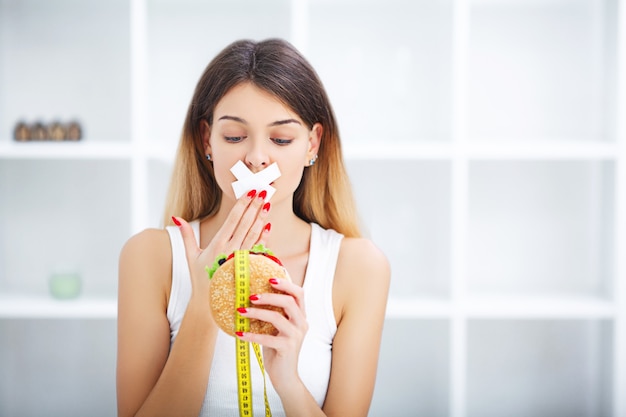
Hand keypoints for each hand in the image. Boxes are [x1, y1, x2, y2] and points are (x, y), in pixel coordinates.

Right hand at [174, 189, 270, 299]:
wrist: (209, 303)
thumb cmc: (200, 279)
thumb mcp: (190, 256)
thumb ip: (186, 235)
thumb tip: (176, 218)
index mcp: (217, 244)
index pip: (232, 219)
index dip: (242, 204)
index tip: (250, 192)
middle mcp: (230, 250)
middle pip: (245, 223)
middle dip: (255, 206)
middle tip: (263, 191)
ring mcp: (240, 259)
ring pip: (254, 234)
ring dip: (261, 218)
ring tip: (268, 204)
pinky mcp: (248, 268)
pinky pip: (259, 250)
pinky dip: (265, 238)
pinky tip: (269, 227)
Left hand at [236, 277, 308, 393]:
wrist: (285, 377)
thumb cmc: (278, 350)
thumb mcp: (278, 329)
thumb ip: (274, 314)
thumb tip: (253, 297)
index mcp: (301, 316)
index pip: (299, 294)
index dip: (286, 284)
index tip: (270, 278)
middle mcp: (302, 324)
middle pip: (289, 301)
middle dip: (269, 296)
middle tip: (251, 296)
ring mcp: (295, 336)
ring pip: (277, 317)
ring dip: (256, 312)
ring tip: (241, 311)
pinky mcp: (287, 348)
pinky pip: (266, 338)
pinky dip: (251, 334)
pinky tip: (239, 333)